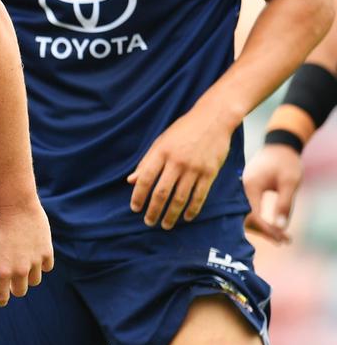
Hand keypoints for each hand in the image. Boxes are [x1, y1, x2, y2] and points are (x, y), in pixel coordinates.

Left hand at [0, 197, 53, 306]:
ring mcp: (35, 262)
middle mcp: (20, 270)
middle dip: (13, 286)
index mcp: (1, 272)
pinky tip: (31, 252)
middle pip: (20, 291)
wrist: (13, 204)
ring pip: (34, 280)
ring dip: (27, 275)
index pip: (2, 297)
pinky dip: (40, 263)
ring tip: (19, 260)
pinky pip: (46, 267)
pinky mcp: (47, 252)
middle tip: (8, 273)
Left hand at [128, 108, 232, 228]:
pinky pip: (199, 196)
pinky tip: (186, 217)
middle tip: (149, 222)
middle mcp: (176, 162)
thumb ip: (146, 162)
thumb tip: (131, 181)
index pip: (145, 179)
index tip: (135, 209)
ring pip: (180, 198)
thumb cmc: (183, 130)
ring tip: (165, 224)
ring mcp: (194, 168)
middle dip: (153, 210)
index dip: (138, 196)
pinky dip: (192, 209)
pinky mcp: (210, 173)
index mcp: (161, 152)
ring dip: (171, 214)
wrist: (213, 119)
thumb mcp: (160, 142)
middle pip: (161, 192)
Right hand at [242, 142, 302, 243]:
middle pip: (245, 218)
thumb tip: (280, 228)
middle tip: (284, 241)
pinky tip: (272, 227)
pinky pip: (247, 209)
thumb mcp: (290, 182)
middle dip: (265, 232)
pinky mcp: (243, 191)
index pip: (254, 215)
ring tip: (282, 238)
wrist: (279, 146)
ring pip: (245, 215)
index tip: (282, 240)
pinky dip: (259, 220)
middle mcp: (239, 190)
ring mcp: (239, 190)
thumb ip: (284, 204)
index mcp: (248, 187)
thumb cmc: (285, 163)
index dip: (267, 229)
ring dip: (262, 228)